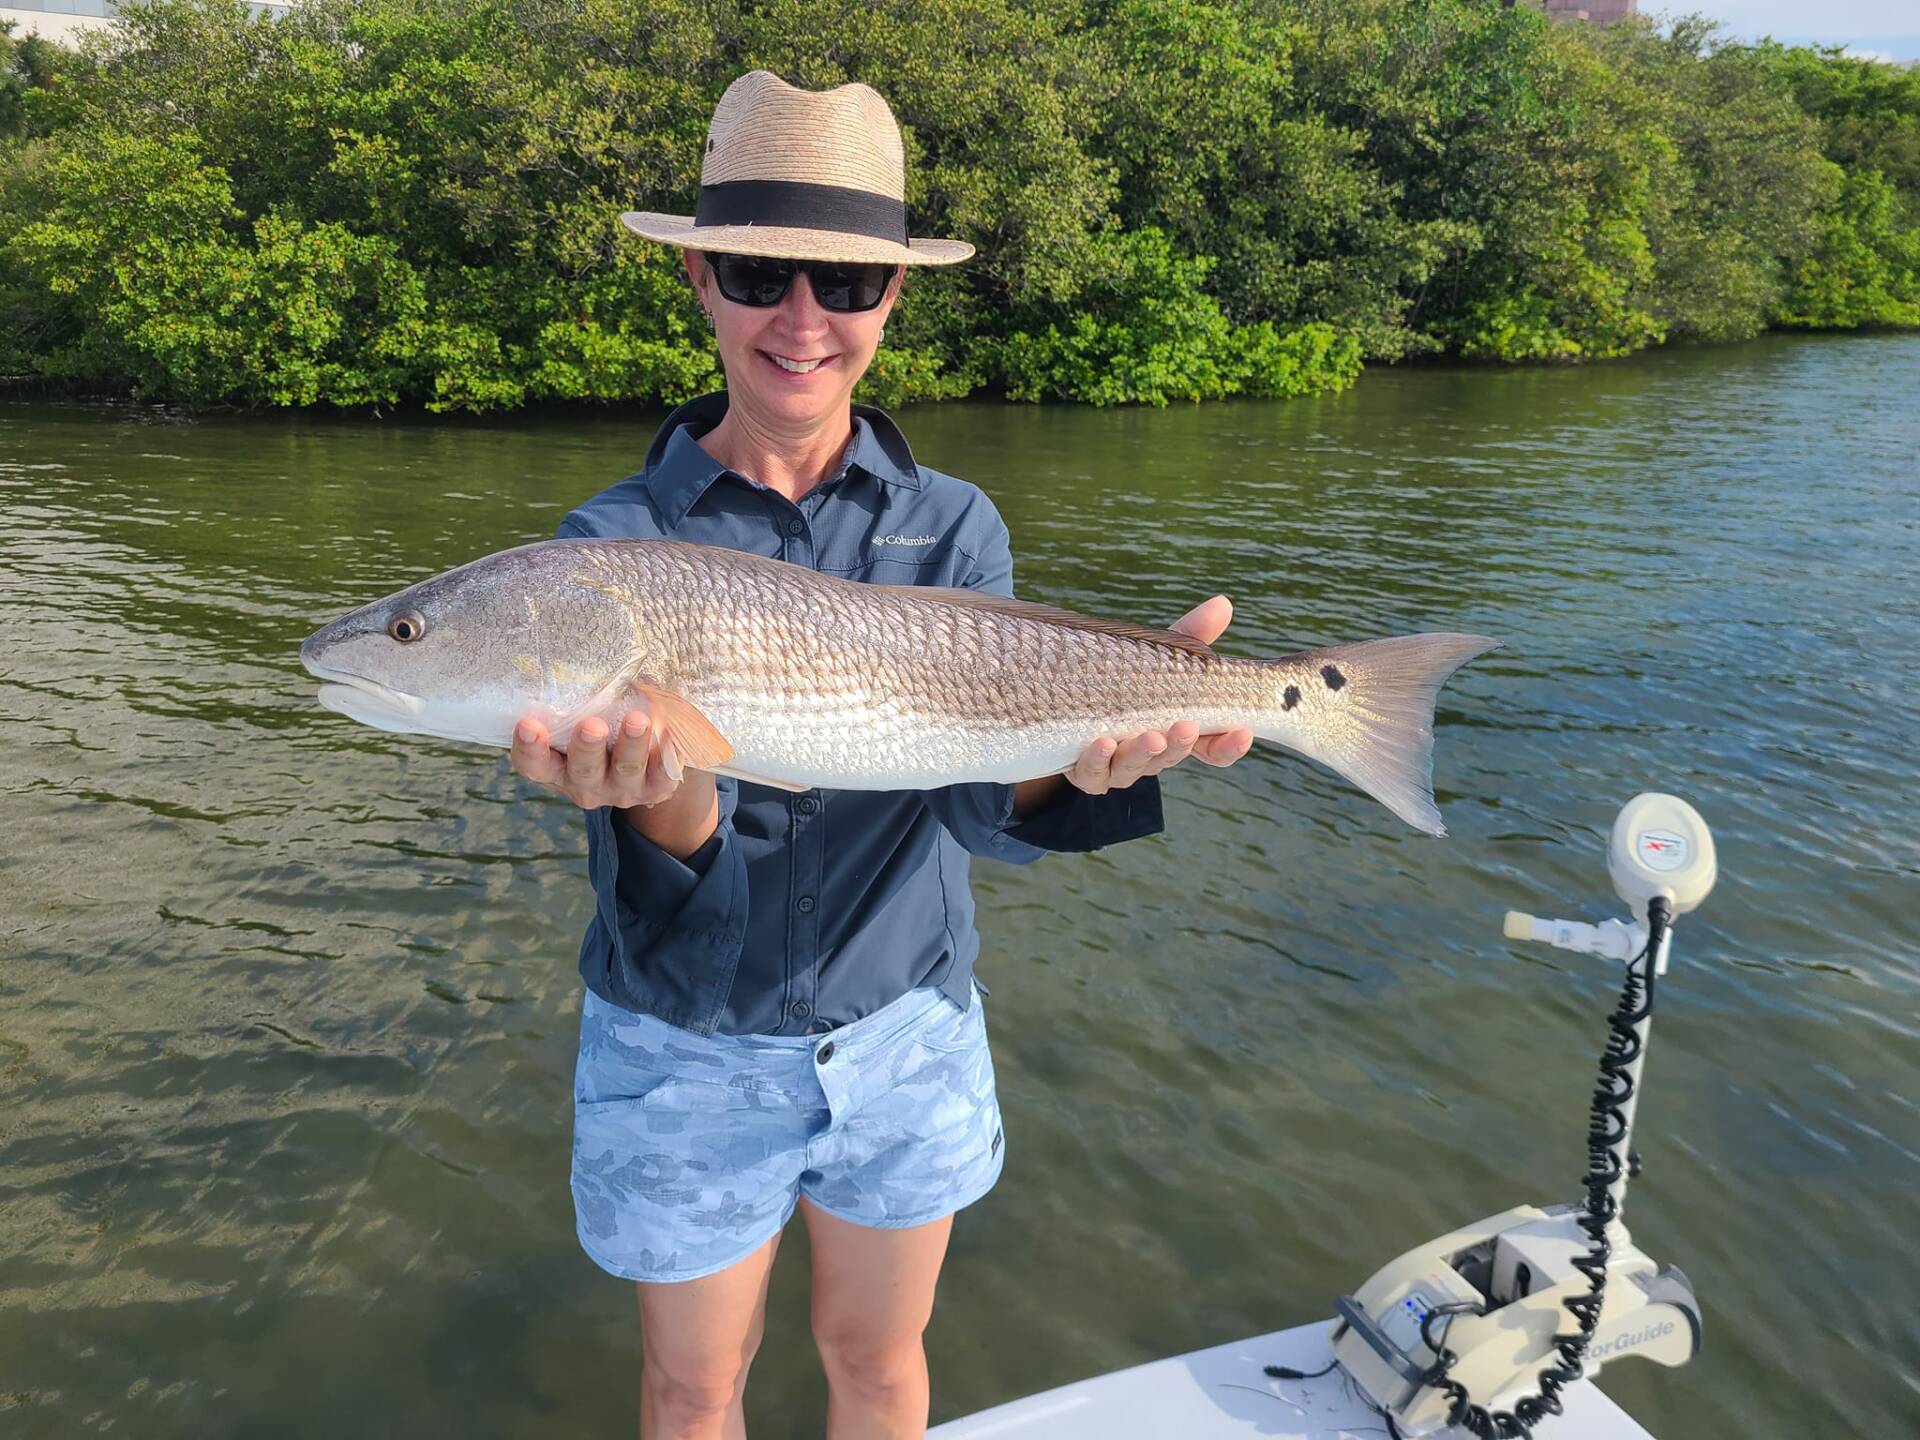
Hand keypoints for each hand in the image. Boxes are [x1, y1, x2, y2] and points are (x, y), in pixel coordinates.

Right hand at [509, 710, 693, 811]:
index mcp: (558, 767)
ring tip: (638, 720)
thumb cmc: (605, 729)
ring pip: (624, 771)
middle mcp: (584, 784)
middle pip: (581, 770)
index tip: (527, 723)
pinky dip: (667, 757)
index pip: (533, 765)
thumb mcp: (589, 715)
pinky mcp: (654, 790)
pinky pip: (663, 776)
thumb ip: (590, 694)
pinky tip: (671, 735)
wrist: (647, 767)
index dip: (529, 749)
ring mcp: (620, 790)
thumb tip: (608, 660)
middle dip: (587, 747)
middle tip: (591, 725)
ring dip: (630, 746)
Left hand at [1060, 595, 1254, 795]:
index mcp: (1176, 731)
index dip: (1229, 746)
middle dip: (1180, 744)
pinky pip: (1093, 773)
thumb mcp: (1157, 656)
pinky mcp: (1087, 770)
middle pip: (1172, 757)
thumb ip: (1190, 636)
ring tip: (1151, 737)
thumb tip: (1222, 604)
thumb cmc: (1125, 678)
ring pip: (1134, 768)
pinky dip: (1098, 760)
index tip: (1243, 732)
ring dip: (1143, 753)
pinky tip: (1103, 743)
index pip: (1213, 749)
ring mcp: (1119, 766)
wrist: (1067, 694)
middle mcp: (1152, 753)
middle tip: (1186, 727)